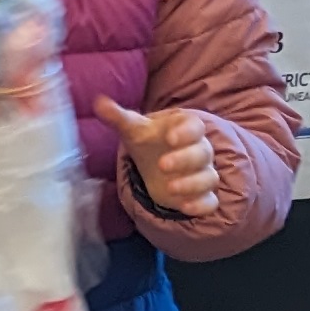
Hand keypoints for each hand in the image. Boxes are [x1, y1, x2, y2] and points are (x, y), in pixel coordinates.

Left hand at [97, 98, 223, 218]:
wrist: (154, 160)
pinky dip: (201, 205)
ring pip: (209, 178)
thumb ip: (118, 117)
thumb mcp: (132, 129)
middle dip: (185, 159)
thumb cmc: (147, 140)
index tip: (169, 138)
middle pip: (203, 152)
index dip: (186, 132)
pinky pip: (210, 201)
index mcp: (186, 128)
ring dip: (192, 184)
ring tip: (170, 188)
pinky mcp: (202, 195)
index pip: (194, 126)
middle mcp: (199, 149)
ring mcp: (202, 173)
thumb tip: (99, 102)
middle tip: (162, 165)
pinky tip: (185, 208)